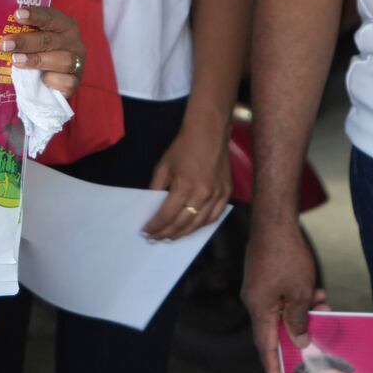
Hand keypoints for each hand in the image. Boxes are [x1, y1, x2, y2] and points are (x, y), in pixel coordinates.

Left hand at [1, 6, 84, 98]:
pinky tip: (41, 80)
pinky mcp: (75, 82)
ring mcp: (77, 62)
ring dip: (36, 60)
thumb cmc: (41, 52)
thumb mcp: (34, 38)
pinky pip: (66, 81)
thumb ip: (23, 32)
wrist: (53, 82)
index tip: (17, 14)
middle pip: (50, 40)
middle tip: (5, 44)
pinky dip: (52, 80)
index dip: (34, 15)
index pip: (50, 17)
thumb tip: (0, 31)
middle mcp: (73, 42)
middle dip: (25, 41)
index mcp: (64, 25)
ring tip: (16, 61)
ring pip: (61, 60)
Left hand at [143, 120, 229, 239]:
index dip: (155, 226)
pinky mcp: (226, 194)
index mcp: (184, 187)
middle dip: (167, 233)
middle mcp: (202, 195)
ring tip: (170, 238)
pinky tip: (191, 228)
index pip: (167, 215)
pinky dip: (202, 225)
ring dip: (183, 234)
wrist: (209, 133)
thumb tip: (151, 206)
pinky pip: (214, 217)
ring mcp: (217, 196)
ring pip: (199, 224)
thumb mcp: (163, 166)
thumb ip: (157, 187)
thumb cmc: (183, 147)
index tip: (146, 232)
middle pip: (182, 223)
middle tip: (155, 239)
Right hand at [242, 216, 324, 372]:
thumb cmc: (285, 256)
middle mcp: (254, 302)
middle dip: (299, 336)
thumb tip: (298, 340)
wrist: (274, 222)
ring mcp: (258, 289)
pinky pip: (282, 298)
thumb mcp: (299, 293)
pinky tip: (317, 293)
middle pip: (275, 330)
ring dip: (303, 314)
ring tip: (324, 307)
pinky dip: (298, 299)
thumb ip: (298, 320)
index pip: (266, 347)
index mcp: (259, 309)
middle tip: (317, 342)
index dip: (273, 367)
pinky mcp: (264, 278)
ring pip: (283, 312)